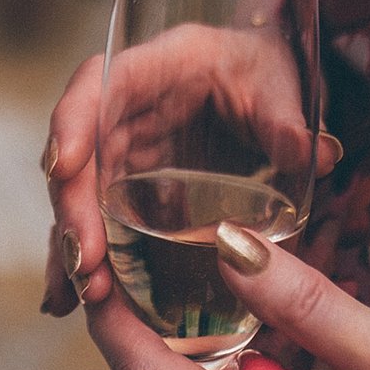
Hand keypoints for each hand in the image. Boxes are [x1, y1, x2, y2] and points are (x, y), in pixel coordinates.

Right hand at [40, 35, 340, 316]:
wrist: (262, 86)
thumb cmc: (264, 72)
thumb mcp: (278, 84)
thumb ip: (285, 119)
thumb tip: (307, 153)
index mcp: (154, 69)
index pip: (98, 85)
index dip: (73, 122)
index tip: (62, 166)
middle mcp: (125, 113)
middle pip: (81, 156)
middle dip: (74, 209)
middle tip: (84, 261)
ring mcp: (123, 154)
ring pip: (82, 198)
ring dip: (73, 244)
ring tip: (80, 294)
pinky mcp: (131, 189)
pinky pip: (101, 222)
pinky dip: (89, 260)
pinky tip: (71, 300)